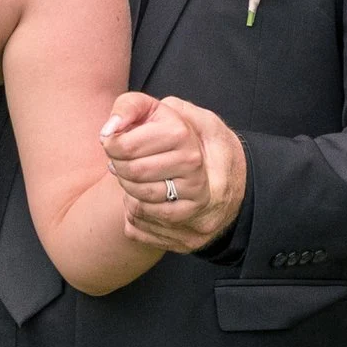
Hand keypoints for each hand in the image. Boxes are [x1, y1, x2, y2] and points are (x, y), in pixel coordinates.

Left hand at [102, 93, 245, 252]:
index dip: (114, 144)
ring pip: (139, 207)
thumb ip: (139, 107)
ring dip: (128, 192)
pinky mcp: (189, 240)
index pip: (131, 149)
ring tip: (133, 179)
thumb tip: (109, 129)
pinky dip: (134, 215)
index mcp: (193, 151)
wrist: (237, 178)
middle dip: (120, 168)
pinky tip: (142, 200)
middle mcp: (200, 187)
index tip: (112, 141)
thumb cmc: (200, 140)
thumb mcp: (179, 111)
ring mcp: (196, 218)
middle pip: (135, 178)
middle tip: (119, 161)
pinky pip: (142, 230)